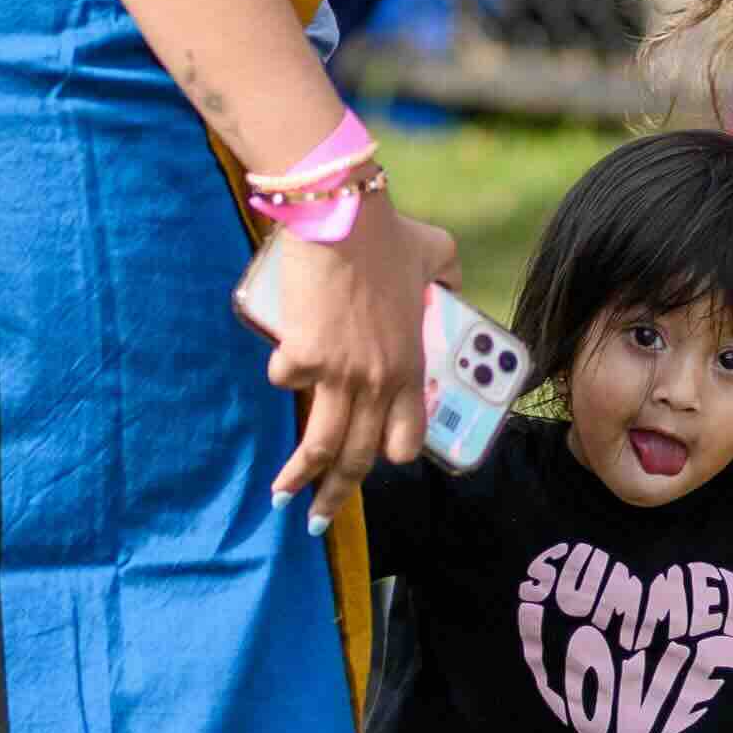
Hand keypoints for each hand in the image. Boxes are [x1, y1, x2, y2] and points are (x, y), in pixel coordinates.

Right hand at [244, 185, 459, 512]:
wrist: (340, 212)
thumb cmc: (388, 230)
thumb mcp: (438, 255)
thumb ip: (449, 279)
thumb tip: (452, 286)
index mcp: (411, 365)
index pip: (407, 436)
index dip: (390, 452)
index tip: (377, 459)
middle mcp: (378, 380)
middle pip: (357, 456)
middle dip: (335, 495)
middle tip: (319, 520)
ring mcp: (339, 372)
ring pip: (319, 444)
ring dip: (298, 478)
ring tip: (281, 498)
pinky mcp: (302, 355)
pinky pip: (286, 380)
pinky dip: (282, 373)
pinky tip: (282, 360)